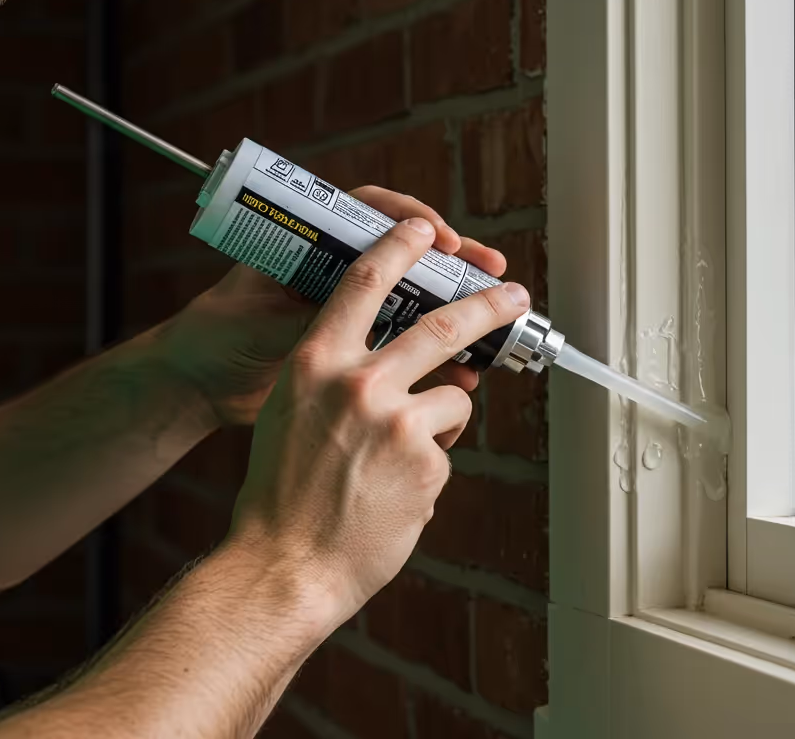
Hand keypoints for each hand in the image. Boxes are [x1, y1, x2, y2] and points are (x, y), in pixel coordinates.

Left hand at [156, 186, 508, 426]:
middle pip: (409, 254)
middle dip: (456, 262)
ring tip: (494, 322)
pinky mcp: (359, 348)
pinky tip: (463, 374)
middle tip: (493, 272)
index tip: (439, 240)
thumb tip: (335, 311)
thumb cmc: (213, 338)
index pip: (370, 212)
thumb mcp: (256, 320)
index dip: (409, 220)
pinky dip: (438, 359)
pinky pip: (409, 346)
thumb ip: (297, 315)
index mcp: (311, 244)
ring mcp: (353, 309)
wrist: (200, 387)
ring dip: (457, 309)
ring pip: (417, 299)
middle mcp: (338, 269)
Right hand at [226, 218, 529, 619]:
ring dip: (444, 425)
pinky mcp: (426, 462)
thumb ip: (338, 379)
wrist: (283, 566)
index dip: (400, 245)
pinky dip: (428, 470)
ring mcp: (396, 420)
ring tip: (399, 464)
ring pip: (455, 399)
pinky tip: (393, 497)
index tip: (427, 228)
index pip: (364, 282)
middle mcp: (357, 382)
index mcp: (314, 362)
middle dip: (488, 304)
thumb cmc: (280, 495)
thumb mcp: (291, 413)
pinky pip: (446, 451)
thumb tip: (393, 365)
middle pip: (442, 325)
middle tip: (513, 293)